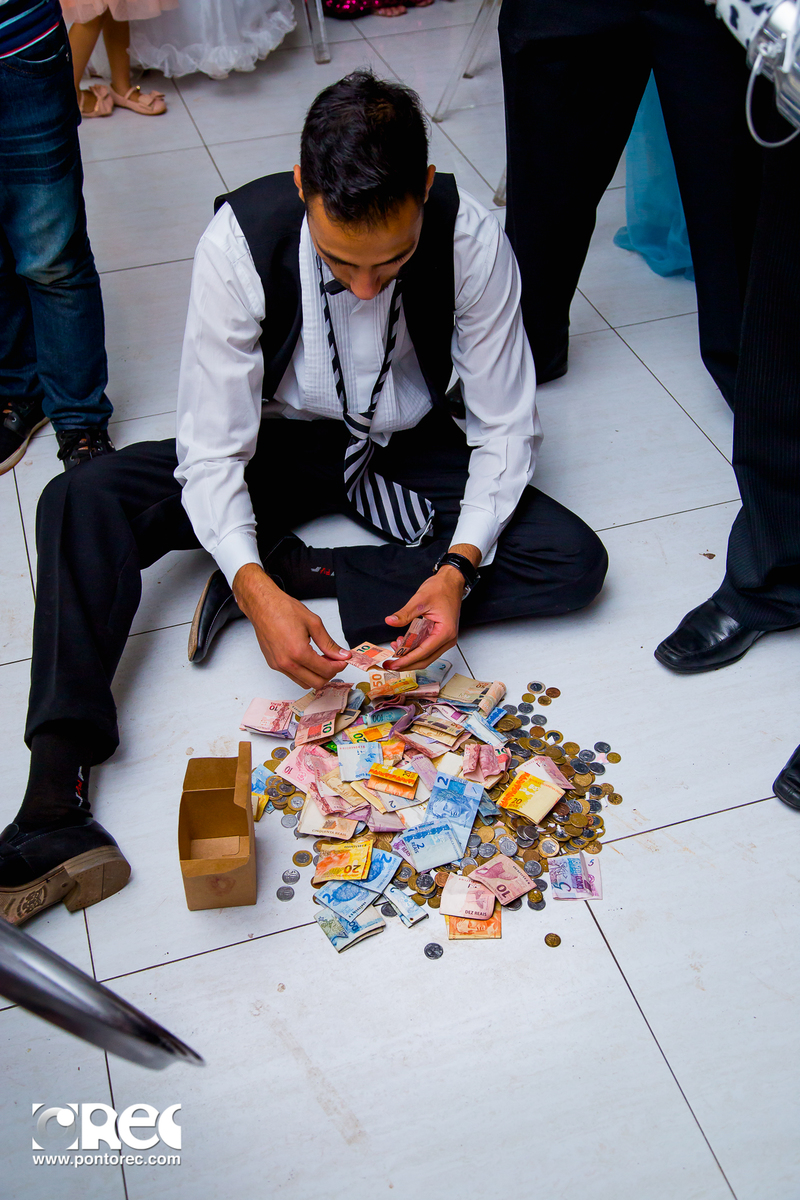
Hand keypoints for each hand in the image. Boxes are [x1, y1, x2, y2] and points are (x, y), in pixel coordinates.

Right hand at [233, 563, 349, 687]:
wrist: (262, 606)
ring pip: (305, 683)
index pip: (325, 670)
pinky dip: (304, 672)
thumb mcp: (313, 623)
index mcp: (298, 652)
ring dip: (316, 675)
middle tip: (334, 660)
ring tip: (321, 659)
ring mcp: (279, 666)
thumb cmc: (284, 610)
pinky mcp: (273, 664)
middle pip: (316, 683)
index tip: (343, 660)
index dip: (338, 666)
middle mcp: (287, 663)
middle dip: (329, 673)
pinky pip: (293, 676)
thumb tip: (342, 655)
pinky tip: (308, 658)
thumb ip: (329, 643)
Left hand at [383, 565, 464, 669]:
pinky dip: (414, 649)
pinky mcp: (441, 636)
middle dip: (407, 663)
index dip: (406, 660)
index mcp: (445, 632)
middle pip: (425, 659)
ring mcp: (445, 639)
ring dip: (410, 656)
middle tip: (389, 663)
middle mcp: (448, 639)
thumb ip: (405, 614)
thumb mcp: (420, 600)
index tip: (393, 663)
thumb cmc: (441, 589)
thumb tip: (390, 621)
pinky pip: (427, 648)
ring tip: (394, 649)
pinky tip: (403, 643)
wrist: (451, 582)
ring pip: (426, 656)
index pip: (423, 652)